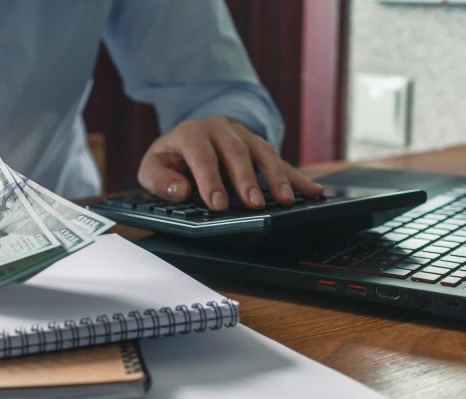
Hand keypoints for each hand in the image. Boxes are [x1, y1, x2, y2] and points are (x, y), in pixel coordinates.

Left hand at [137, 116, 323, 209]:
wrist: (189, 135)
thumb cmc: (171, 157)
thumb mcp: (153, 166)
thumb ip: (159, 179)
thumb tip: (180, 190)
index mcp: (192, 132)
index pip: (202, 155)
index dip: (210, 180)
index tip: (218, 204)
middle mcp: (220, 128)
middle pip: (237, 151)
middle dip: (246, 179)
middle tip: (253, 203)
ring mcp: (243, 134)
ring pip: (263, 151)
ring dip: (276, 176)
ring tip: (285, 200)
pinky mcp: (259, 146)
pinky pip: (281, 160)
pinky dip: (297, 177)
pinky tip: (313, 191)